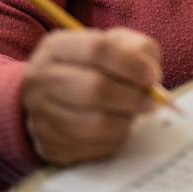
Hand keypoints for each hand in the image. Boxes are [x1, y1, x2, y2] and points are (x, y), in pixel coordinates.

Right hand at [21, 28, 162, 164]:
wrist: (55, 97)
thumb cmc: (92, 66)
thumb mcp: (114, 44)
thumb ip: (137, 49)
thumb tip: (151, 74)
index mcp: (56, 47)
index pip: (97, 49)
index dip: (131, 63)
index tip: (152, 75)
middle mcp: (40, 80)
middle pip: (95, 89)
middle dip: (132, 96)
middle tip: (150, 101)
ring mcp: (41, 115)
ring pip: (96, 124)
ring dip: (126, 119)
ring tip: (133, 112)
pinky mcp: (50, 146)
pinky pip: (94, 147)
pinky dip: (115, 138)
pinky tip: (117, 126)